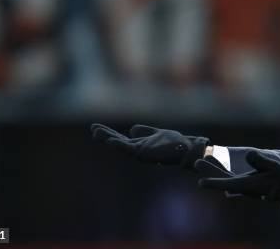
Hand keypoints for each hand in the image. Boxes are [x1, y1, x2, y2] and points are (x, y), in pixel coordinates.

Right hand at [91, 123, 208, 168]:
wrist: (187, 150)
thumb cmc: (174, 144)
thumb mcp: (156, 134)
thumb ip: (145, 131)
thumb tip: (132, 129)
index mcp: (140, 145)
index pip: (121, 139)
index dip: (109, 133)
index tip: (95, 127)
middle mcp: (138, 150)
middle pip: (118, 142)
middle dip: (105, 136)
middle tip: (92, 129)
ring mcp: (141, 152)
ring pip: (121, 146)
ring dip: (109, 139)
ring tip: (96, 132)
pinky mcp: (145, 153)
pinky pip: (129, 149)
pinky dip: (119, 145)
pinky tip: (110, 140)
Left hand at [196, 150, 279, 207]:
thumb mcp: (276, 167)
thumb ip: (262, 161)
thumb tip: (248, 155)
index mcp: (250, 186)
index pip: (228, 182)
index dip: (214, 181)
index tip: (199, 183)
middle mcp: (246, 188)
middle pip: (225, 179)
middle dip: (211, 171)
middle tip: (197, 161)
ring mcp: (248, 188)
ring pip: (227, 179)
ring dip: (217, 170)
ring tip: (204, 160)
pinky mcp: (251, 186)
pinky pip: (233, 179)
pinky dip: (224, 172)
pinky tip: (218, 166)